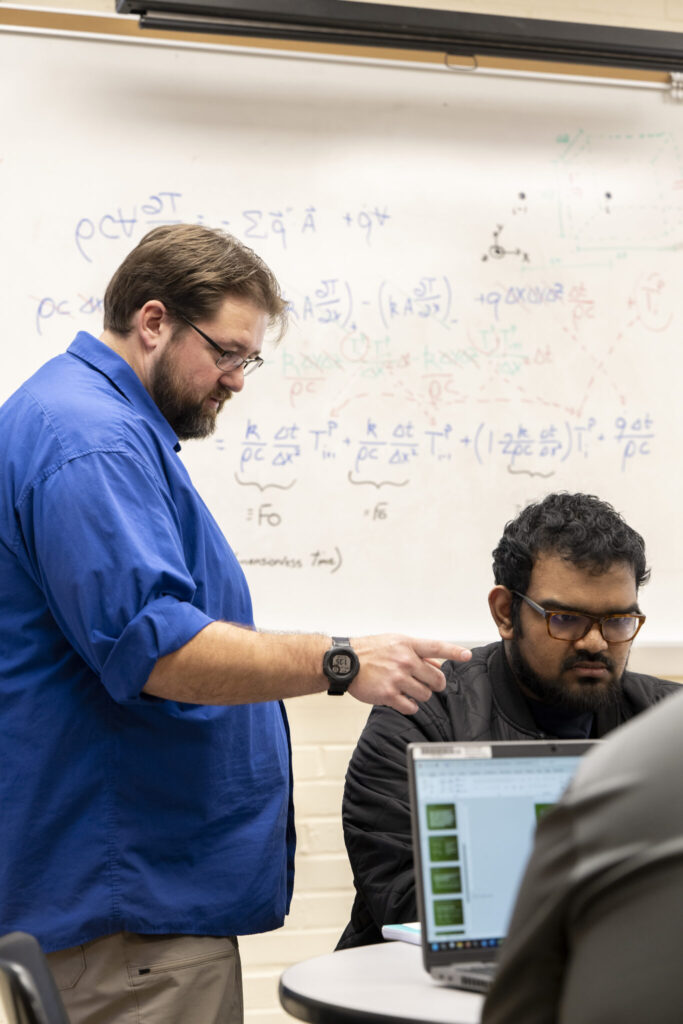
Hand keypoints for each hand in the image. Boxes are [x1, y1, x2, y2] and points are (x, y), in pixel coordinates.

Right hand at [347, 635, 470, 714]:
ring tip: (409, 690)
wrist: (344, 662)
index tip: (467, 655)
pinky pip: (411, 706)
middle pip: (436, 679)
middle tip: (429, 684)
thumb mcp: (394, 643)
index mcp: (407, 645)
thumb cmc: (368, 651)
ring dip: (420, 695)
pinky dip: (410, 705)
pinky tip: (403, 700)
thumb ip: (417, 653)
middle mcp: (404, 660)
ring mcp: (397, 678)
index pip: (436, 647)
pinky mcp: (389, 694)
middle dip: (435, 684)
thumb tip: (436, 664)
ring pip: (425, 694)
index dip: (455, 651)